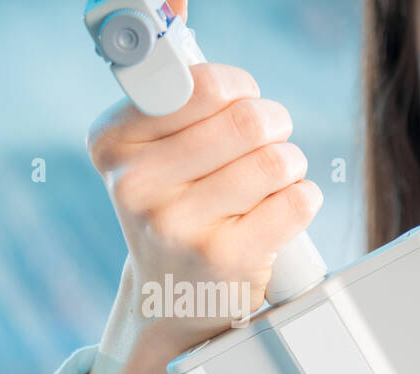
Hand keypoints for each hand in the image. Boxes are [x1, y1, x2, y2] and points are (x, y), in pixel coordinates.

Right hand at [69, 0, 322, 373]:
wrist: (177, 298)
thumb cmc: (179, 207)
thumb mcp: (156, 150)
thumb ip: (171, 90)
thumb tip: (174, 5)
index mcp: (114, 145)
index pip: (201, 85)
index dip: (237, 88)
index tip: (238, 102)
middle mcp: (135, 187)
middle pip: (248, 119)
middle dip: (274, 125)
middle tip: (271, 140)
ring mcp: (179, 228)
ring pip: (277, 159)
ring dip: (291, 164)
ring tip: (276, 179)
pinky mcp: (227, 260)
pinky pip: (297, 201)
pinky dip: (305, 197)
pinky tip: (284, 209)